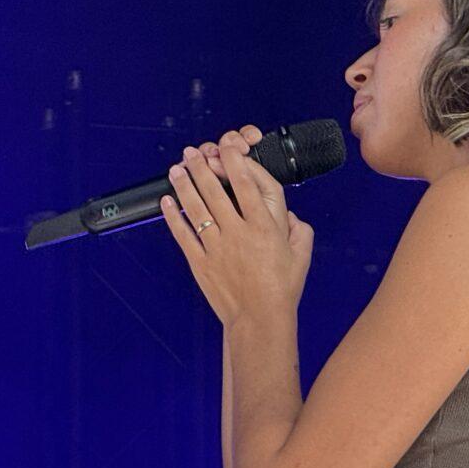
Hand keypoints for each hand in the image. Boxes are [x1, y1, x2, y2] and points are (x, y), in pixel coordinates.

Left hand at [159, 125, 314, 322]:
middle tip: (192, 152)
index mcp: (264, 226)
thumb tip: (290, 214)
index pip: (245, 184)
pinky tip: (167, 202)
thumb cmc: (281, 289)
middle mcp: (238, 233)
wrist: (259, 319)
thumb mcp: (301, 254)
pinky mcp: (201, 262)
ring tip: (176, 169)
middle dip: (201, 167)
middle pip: (214, 191)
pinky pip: (183, 235)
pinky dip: (173, 217)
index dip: (233, 161)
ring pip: (196, 209)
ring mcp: (217, 247)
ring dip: (184, 185)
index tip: (225, 148)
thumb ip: (298, 228)